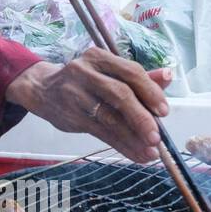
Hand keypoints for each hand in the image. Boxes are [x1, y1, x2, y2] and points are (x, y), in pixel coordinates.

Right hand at [5, 48, 172, 162]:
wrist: (41, 89)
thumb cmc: (83, 80)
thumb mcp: (107, 72)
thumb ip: (138, 76)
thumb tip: (169, 75)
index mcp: (98, 57)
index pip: (130, 71)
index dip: (150, 91)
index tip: (164, 112)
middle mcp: (84, 71)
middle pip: (119, 94)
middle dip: (142, 117)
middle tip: (157, 137)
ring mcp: (74, 93)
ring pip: (110, 117)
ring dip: (133, 137)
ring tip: (151, 152)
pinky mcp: (70, 115)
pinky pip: (100, 132)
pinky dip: (121, 145)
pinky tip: (136, 154)